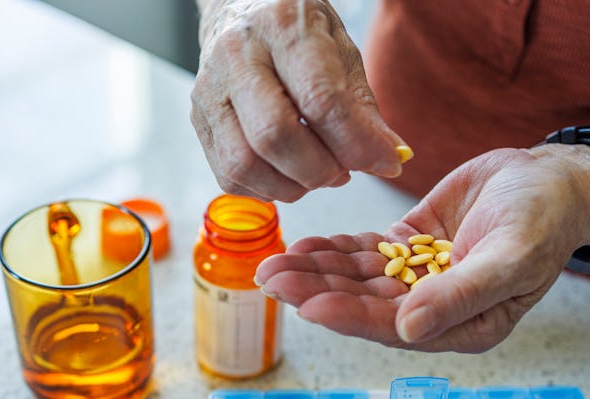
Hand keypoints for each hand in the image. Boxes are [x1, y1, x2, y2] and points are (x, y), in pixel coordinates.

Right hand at [191, 0, 405, 202]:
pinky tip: (286, 173)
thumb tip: (390, 158)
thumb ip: (363, 108)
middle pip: (273, 136)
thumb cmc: (294, 33)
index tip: (384, 163)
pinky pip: (229, 175)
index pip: (320, 100)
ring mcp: (209, 92)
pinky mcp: (199, 122)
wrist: (239, 12)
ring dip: (290, 186)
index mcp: (281, 27)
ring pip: (244, 163)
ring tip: (316, 174)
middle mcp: (236, 56)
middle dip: (319, 170)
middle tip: (343, 172)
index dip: (356, 143)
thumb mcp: (341, 52)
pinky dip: (265, 188)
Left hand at [255, 146, 589, 351]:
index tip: (309, 305)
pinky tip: (304, 245)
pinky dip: (334, 248)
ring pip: (356, 277)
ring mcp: (415, 276)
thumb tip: (408, 331)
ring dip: (316, 270)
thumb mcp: (513, 258)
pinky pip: (363, 251)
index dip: (349, 316)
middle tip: (271, 278)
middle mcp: (431, 307)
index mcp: (460, 325)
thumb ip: (461, 296)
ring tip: (274, 263)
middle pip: (363, 302)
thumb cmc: (545, 220)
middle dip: (316, 291)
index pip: (393, 326)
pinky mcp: (406, 246)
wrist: (549, 179)